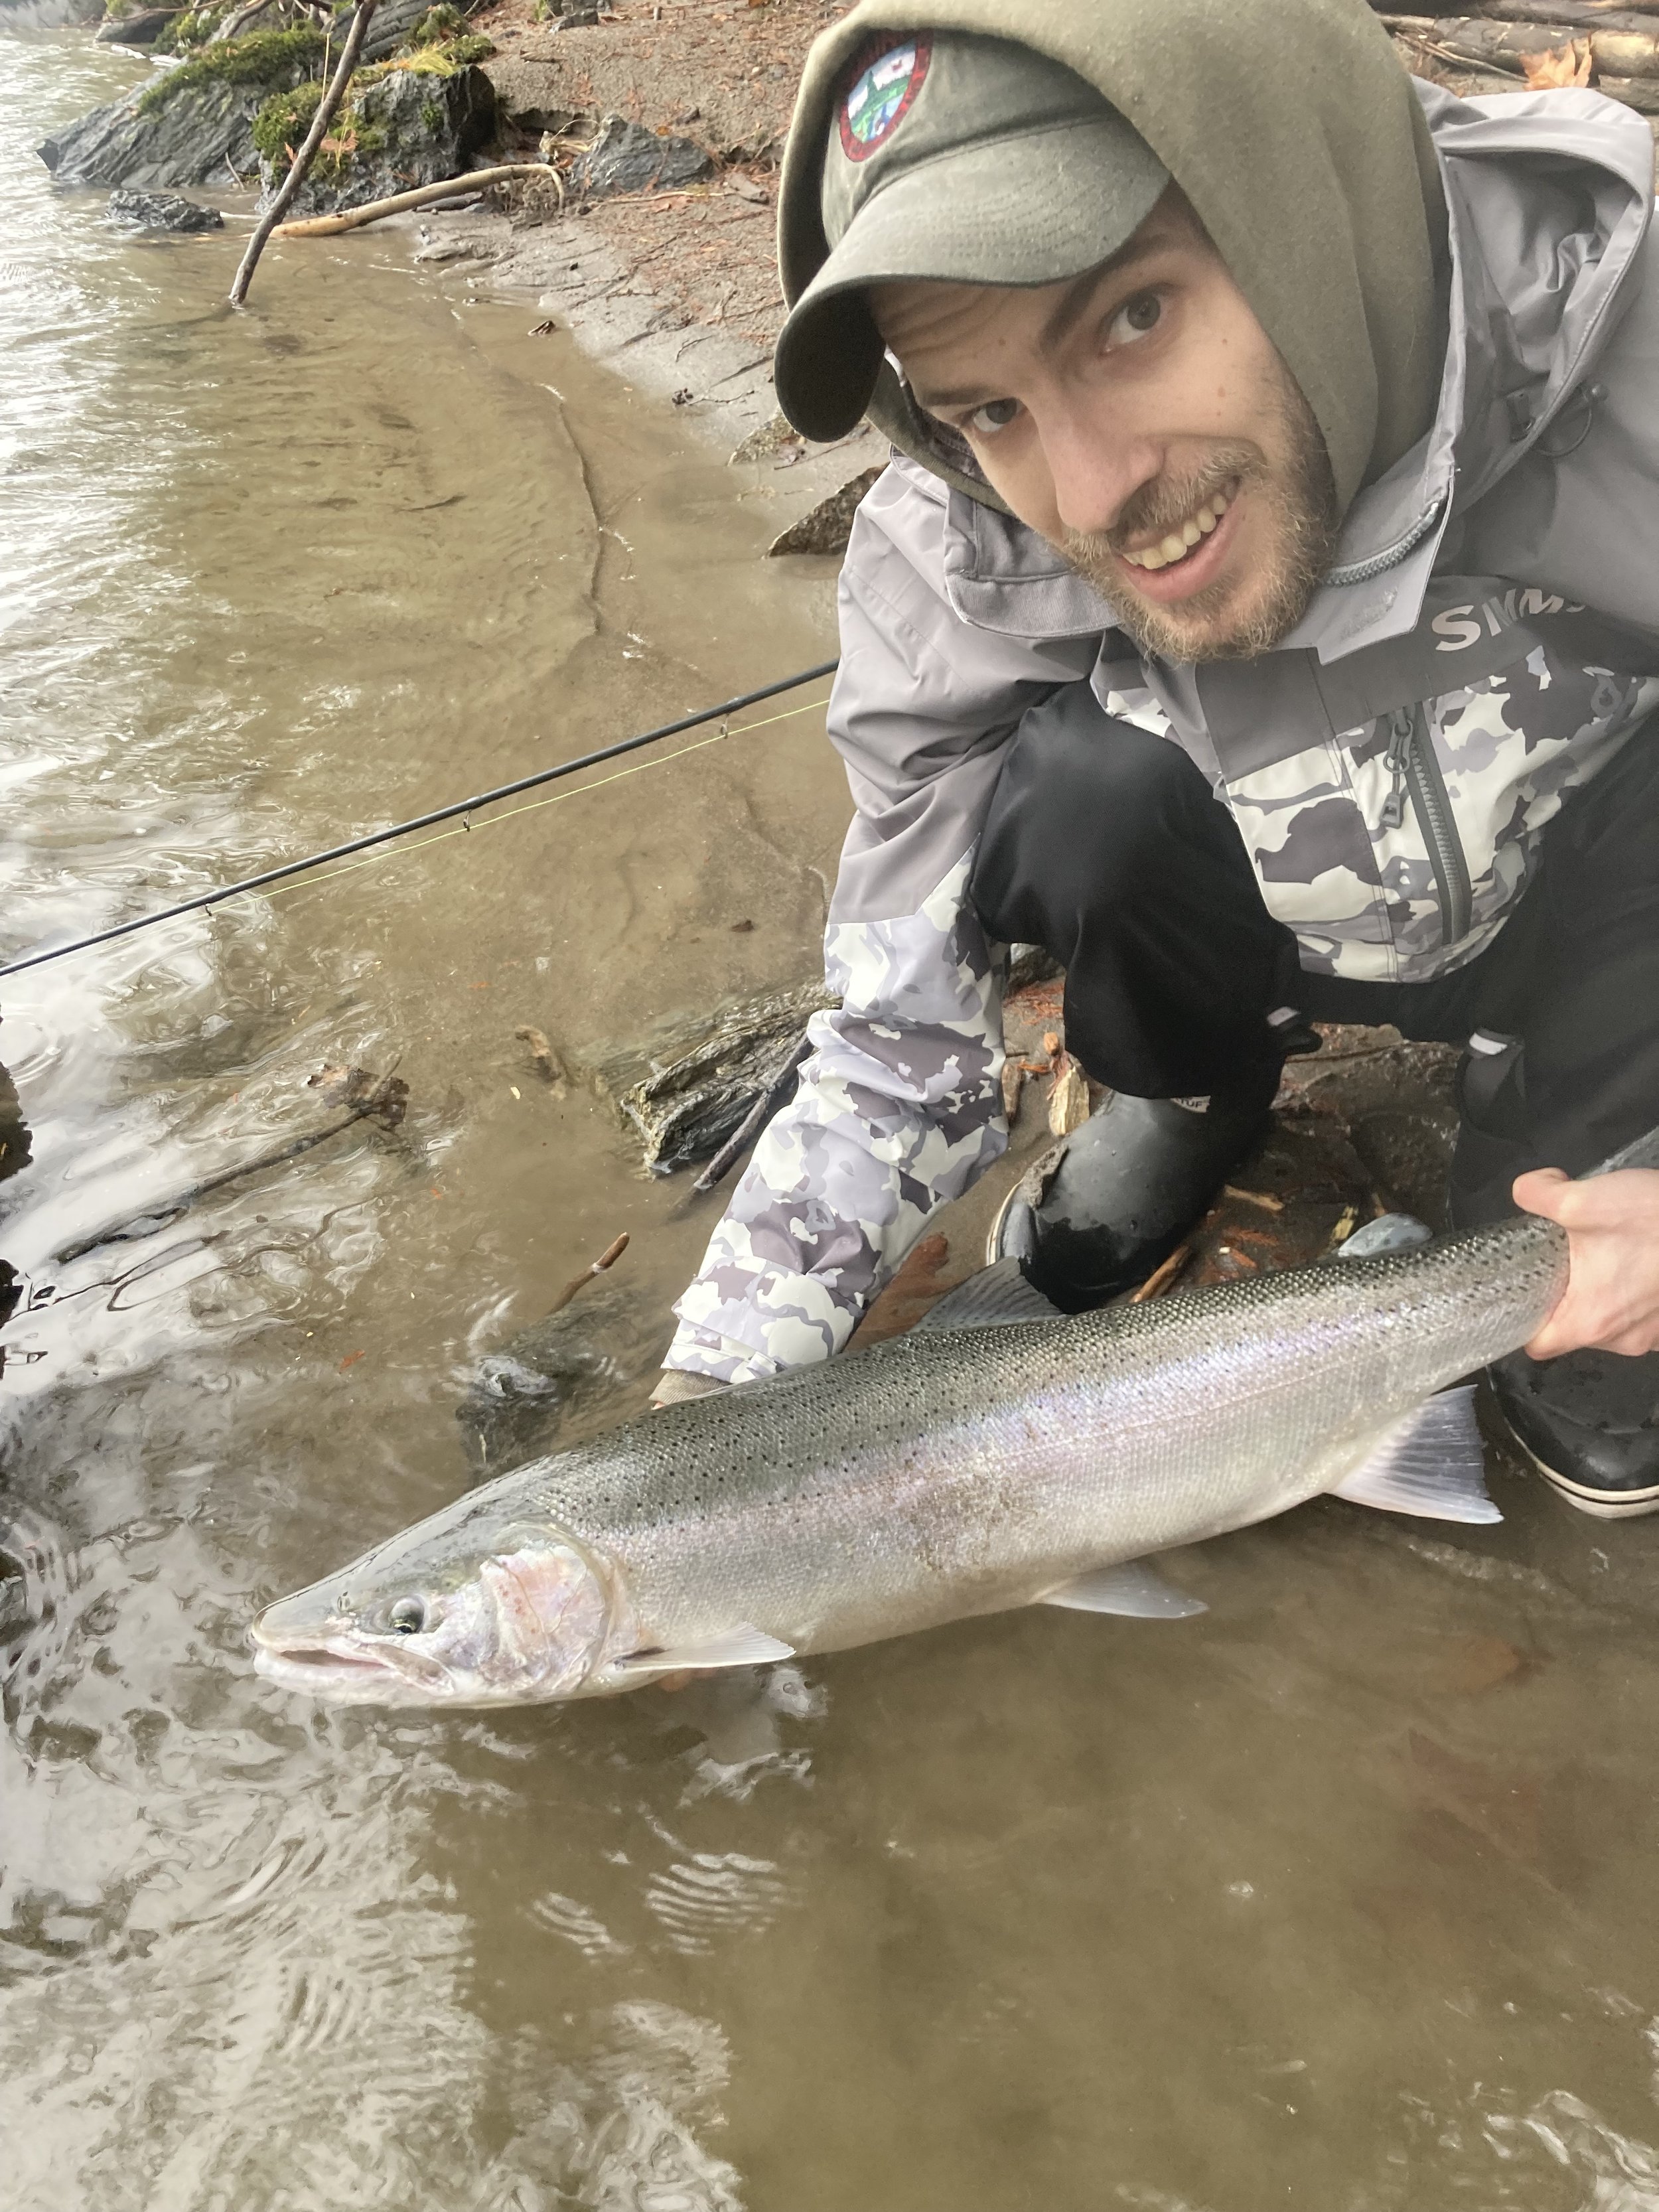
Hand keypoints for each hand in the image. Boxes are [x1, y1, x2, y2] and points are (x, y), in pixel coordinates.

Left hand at [1513, 1166, 1658, 1357]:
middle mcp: (1624, 1340)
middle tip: (1567, 1258)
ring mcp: (1654, 1335)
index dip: (1524, 1322)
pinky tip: (1638, 1262)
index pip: (1539, 1345)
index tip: (1523, 1294)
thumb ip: (1537, 1195)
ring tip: (1607, 1254)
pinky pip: (1642, 1316)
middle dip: (1567, 1295)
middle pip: (1575, 1330)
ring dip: (1605, 1292)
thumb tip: (1527, 1191)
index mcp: (1591, 1322)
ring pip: (1611, 1322)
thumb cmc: (1655, 1220)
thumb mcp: (1583, 1199)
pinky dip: (1635, 1294)